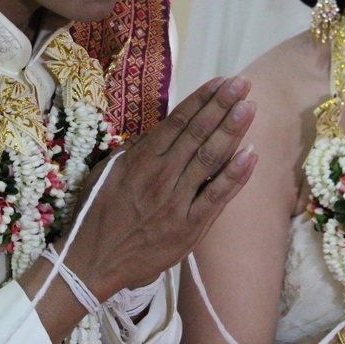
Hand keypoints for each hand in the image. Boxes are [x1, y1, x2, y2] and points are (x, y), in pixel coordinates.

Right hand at [62, 75, 257, 297]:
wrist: (93, 262)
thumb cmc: (98, 213)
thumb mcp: (108, 172)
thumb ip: (137, 149)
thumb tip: (163, 128)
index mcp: (141, 159)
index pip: (179, 121)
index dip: (202, 99)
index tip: (222, 81)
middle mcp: (161, 176)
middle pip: (198, 134)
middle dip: (223, 106)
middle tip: (243, 83)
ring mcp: (177, 202)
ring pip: (210, 159)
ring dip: (232, 131)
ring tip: (250, 107)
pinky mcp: (189, 227)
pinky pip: (216, 196)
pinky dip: (236, 175)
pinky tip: (252, 155)